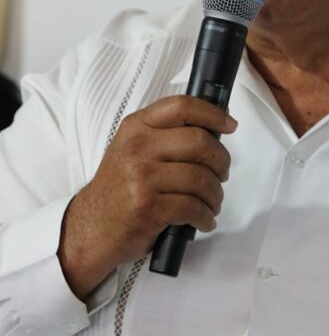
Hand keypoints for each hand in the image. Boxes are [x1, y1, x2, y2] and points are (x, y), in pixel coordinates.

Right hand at [57, 96, 235, 300]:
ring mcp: (142, 178)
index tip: (230, 125)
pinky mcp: (148, 208)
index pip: (182, 107)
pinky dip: (205, 216)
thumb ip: (166, 134)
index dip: (213, 113)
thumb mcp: (133, 148)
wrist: (90, 228)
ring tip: (212, 202)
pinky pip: (192, 207)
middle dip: (221, 160)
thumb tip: (215, 126)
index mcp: (136, 127)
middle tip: (222, 173)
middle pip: (200, 142)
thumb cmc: (119, 188)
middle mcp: (138, 148)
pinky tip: (203, 219)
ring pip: (201, 177)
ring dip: (215, 194)